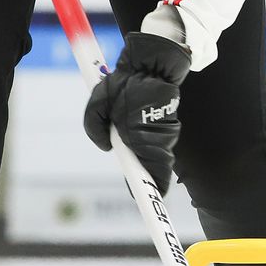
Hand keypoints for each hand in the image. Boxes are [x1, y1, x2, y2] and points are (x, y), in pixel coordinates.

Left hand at [83, 32, 190, 192]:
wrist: (152, 62)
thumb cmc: (125, 82)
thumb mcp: (98, 103)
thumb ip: (95, 127)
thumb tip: (107, 145)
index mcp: (140, 135)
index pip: (153, 173)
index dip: (151, 190)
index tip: (149, 202)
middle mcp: (159, 137)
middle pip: (156, 169)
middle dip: (144, 173)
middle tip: (133, 177)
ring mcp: (167, 132)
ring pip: (157, 155)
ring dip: (144, 154)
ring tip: (129, 137)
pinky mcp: (170, 125)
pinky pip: (160, 143)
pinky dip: (148, 142)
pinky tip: (137, 128)